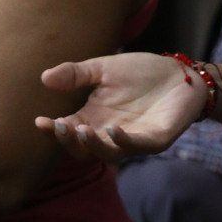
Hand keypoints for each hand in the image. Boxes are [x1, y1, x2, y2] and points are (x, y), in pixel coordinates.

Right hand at [34, 51, 208, 159]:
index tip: (40, 121)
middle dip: (69, 141)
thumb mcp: (102, 68)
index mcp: (95, 118)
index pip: (69, 130)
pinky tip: (112, 129)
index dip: (54, 130)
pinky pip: (137, 146)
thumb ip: (75, 74)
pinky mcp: (156, 140)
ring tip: (81, 130)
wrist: (181, 73)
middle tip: (60, 126)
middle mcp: (110, 133)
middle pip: (84, 149)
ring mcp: (133, 139)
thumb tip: (44, 78)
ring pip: (108, 153)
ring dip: (92, 144)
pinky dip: (123, 141)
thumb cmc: (141, 72)